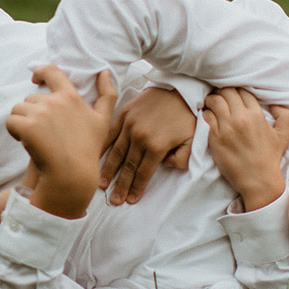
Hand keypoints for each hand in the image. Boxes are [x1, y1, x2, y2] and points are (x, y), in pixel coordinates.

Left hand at [7, 66, 116, 219]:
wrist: (72, 175)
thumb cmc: (88, 150)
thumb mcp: (103, 121)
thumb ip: (107, 94)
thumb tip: (104, 72)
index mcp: (70, 96)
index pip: (51, 72)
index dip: (40, 72)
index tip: (36, 79)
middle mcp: (54, 101)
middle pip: (31, 98)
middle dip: (32, 112)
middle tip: (43, 132)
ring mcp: (39, 113)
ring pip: (18, 109)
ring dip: (22, 122)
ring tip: (35, 138)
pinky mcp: (27, 127)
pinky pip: (11, 122)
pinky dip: (14, 132)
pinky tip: (25, 143)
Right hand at [100, 85, 196, 205]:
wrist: (181, 88)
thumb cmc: (188, 116)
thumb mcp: (192, 141)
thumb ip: (180, 159)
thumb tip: (165, 166)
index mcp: (157, 146)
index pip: (143, 173)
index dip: (136, 188)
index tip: (130, 200)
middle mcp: (140, 136)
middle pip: (127, 167)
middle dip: (120, 185)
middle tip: (114, 200)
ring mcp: (130, 124)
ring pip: (116, 152)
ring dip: (108, 170)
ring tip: (101, 184)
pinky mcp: (125, 113)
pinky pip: (111, 133)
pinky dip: (103, 146)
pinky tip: (96, 157)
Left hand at [202, 88, 288, 211]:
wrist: (258, 181)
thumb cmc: (270, 158)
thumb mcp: (284, 135)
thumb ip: (285, 115)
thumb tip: (275, 103)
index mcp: (256, 115)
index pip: (242, 91)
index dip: (238, 91)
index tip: (235, 96)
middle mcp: (240, 119)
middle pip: (226, 91)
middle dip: (224, 92)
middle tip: (223, 98)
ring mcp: (225, 128)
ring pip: (214, 100)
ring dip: (213, 100)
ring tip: (214, 105)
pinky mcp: (214, 138)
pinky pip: (205, 116)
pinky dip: (206, 113)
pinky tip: (210, 117)